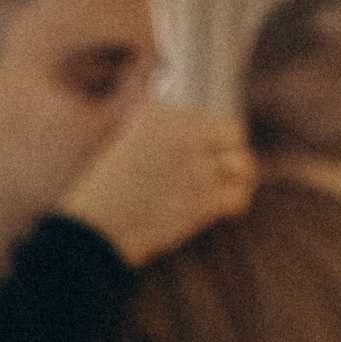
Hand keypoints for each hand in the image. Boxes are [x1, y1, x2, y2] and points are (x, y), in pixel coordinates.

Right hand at [61, 100, 254, 265]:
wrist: (97, 225)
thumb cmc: (106, 191)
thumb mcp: (126, 141)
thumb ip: (154, 125)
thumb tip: (182, 119)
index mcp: (162, 115)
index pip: (209, 119)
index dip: (211, 140)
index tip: (202, 156)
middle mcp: (184, 136)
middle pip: (234, 134)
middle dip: (231, 153)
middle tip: (223, 172)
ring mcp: (197, 167)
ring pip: (243, 164)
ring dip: (238, 179)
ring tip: (224, 191)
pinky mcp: (204, 199)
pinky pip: (239, 196)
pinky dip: (235, 204)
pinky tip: (221, 211)